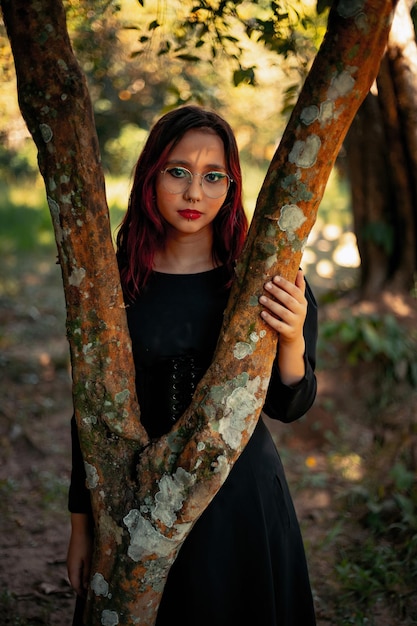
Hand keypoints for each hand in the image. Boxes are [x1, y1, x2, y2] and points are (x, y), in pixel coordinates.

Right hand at [67, 513, 92, 596]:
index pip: (75, 586)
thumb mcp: (89, 560)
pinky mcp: (75, 554)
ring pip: (77, 574)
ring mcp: (72, 559)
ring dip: (83, 579)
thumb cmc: (86, 543)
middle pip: (75, 581)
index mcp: (72, 569)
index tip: (89, 600)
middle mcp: (70, 565)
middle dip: (83, 587)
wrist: (81, 527)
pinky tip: (90, 570)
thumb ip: (88, 574)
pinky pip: (78, 567)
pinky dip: (83, 571)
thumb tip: (86, 587)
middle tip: (93, 593)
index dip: (82, 593)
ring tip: (92, 583)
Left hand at [259, 269, 306, 384]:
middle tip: (266, 285)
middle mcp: (301, 312)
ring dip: (272, 305)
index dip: (285, 284)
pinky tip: (262, 313)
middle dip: (277, 292)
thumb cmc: (293, 314)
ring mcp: (295, 323)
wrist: (294, 337)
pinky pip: (279, 326)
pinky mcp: (288, 332)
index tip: (274, 278)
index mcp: (302, 302)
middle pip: (289, 301)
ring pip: (283, 313)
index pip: (295, 291)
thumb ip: (298, 287)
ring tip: (261, 298)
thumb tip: (300, 270)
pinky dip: (270, 319)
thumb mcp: (298, 302)